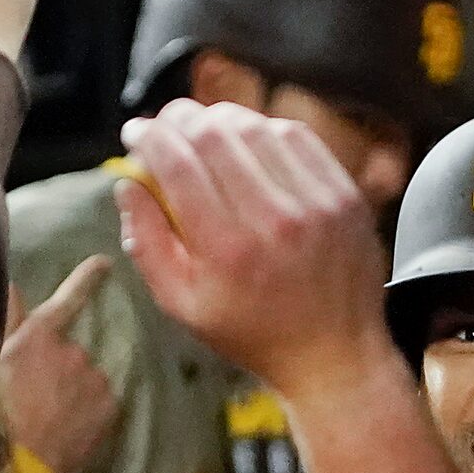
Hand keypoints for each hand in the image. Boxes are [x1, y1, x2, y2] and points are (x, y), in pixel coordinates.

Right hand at [0, 257, 119, 472]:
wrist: (16, 466)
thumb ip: (4, 320)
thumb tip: (12, 283)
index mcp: (39, 336)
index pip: (67, 299)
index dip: (86, 278)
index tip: (105, 261)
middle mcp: (73, 350)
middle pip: (69, 354)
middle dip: (57, 371)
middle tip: (34, 401)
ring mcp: (94, 379)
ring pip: (86, 381)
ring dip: (72, 394)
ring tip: (48, 421)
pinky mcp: (110, 407)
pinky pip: (100, 404)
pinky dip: (87, 414)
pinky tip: (66, 430)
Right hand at [116, 100, 390, 400]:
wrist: (334, 354)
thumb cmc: (251, 332)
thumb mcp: (183, 305)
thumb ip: (147, 243)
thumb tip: (128, 184)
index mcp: (226, 249)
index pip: (178, 164)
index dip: (149, 137)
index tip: (136, 132)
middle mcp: (273, 218)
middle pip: (214, 135)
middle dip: (179, 119)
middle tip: (167, 123)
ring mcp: (316, 203)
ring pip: (257, 128)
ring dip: (222, 118)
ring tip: (206, 128)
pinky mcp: (345, 194)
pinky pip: (299, 138)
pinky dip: (266, 128)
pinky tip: (251, 139)